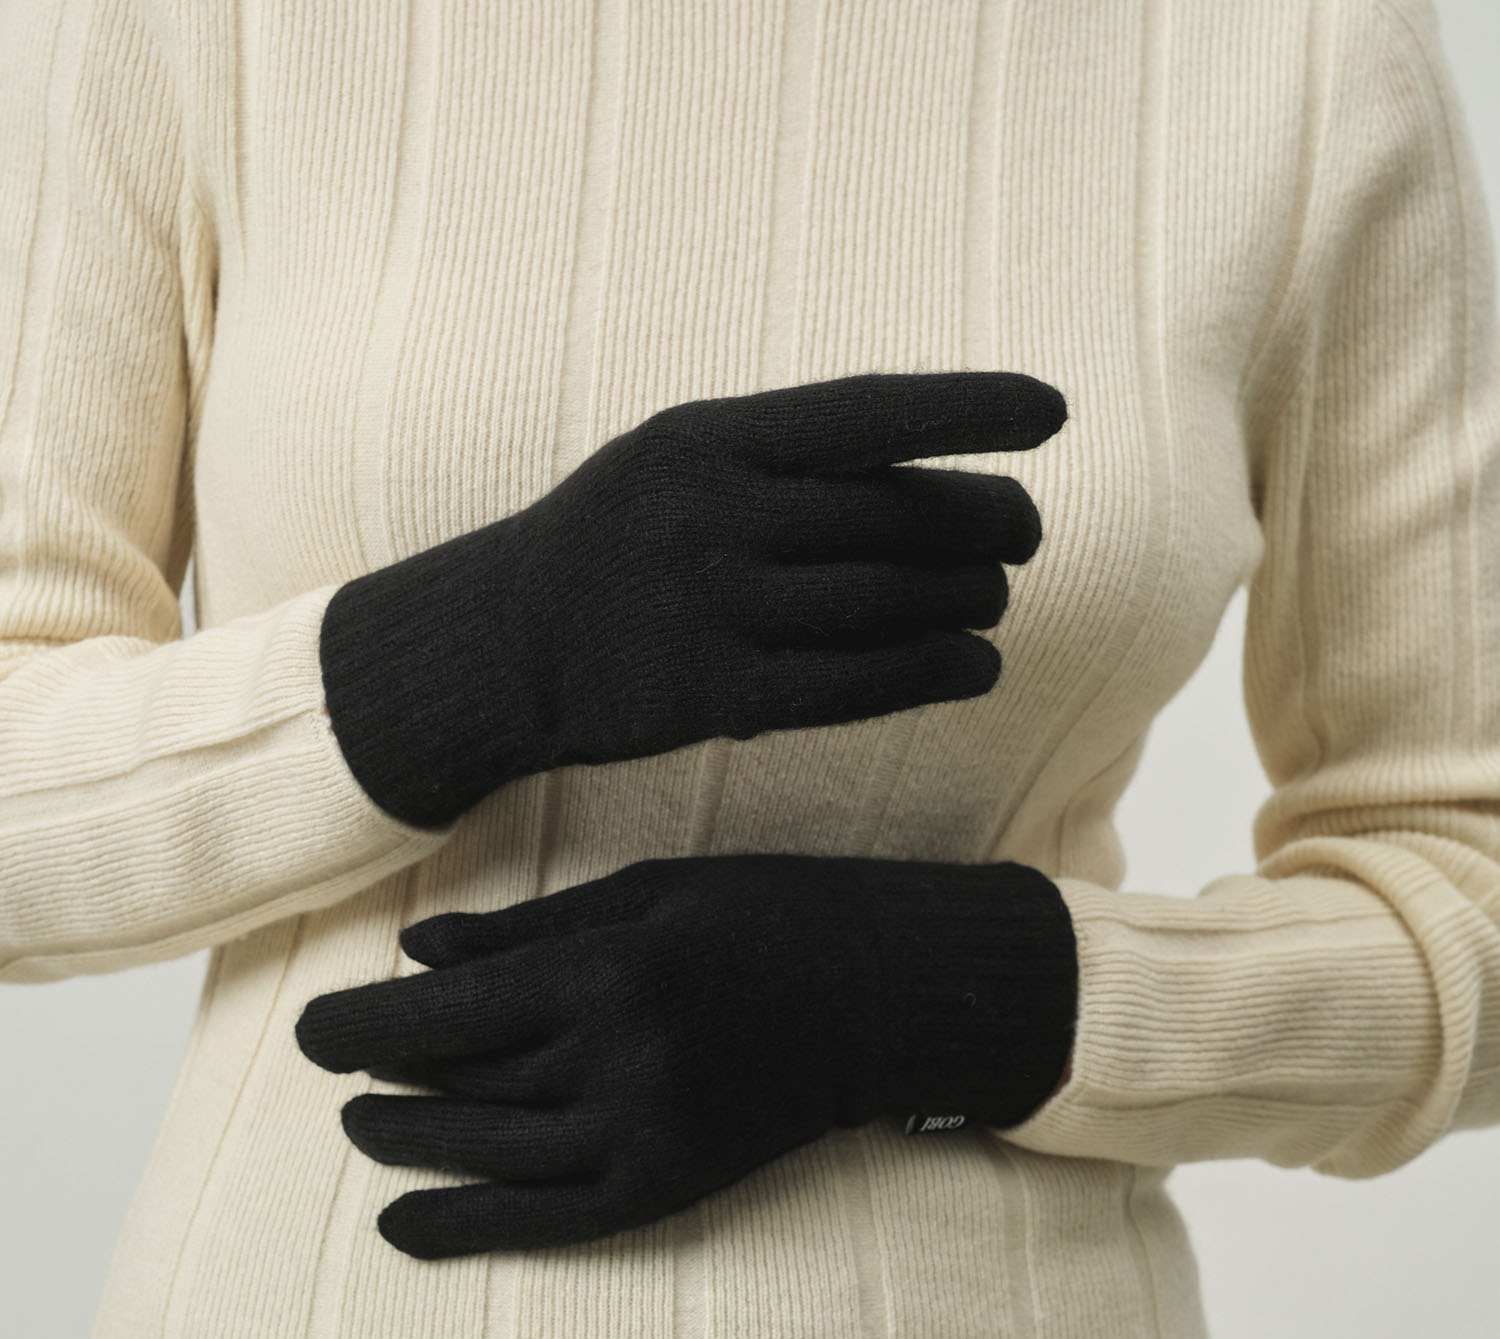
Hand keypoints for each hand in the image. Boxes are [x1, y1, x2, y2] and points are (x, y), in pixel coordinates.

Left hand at [293, 852, 1077, 1258]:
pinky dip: (470, 1229)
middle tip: (335, 1077)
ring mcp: (651, 1133)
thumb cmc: (773, 916)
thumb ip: (531, 932)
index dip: (364, 1030)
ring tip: (364, 1132)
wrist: (897, 995)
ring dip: (413, 1146)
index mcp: (611, 970)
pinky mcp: (676, 1184)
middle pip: (463, 1086)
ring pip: (493, 1153)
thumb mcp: (651, 893)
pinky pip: (552, 1220)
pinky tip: (402, 1230)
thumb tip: (418, 955)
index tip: (312, 1032)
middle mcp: (622, 1061)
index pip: (448, 1014)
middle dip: (381, 1085)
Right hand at [317, 369, 1067, 827]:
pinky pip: (860, 684)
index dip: (972, 408)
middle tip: (1025, 532)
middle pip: (899, 514)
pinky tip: (977, 666)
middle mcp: (716, 518)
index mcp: (710, 440)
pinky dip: (936, 671)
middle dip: (987, 521)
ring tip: (996, 599)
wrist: (505, 645)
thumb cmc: (616, 542)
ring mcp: (717, 611)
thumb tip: (941, 468)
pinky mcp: (718, 699)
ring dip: (970, 599)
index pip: (870, 411)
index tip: (1054, 412)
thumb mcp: (678, 460)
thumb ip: (790, 459)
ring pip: (891, 601)